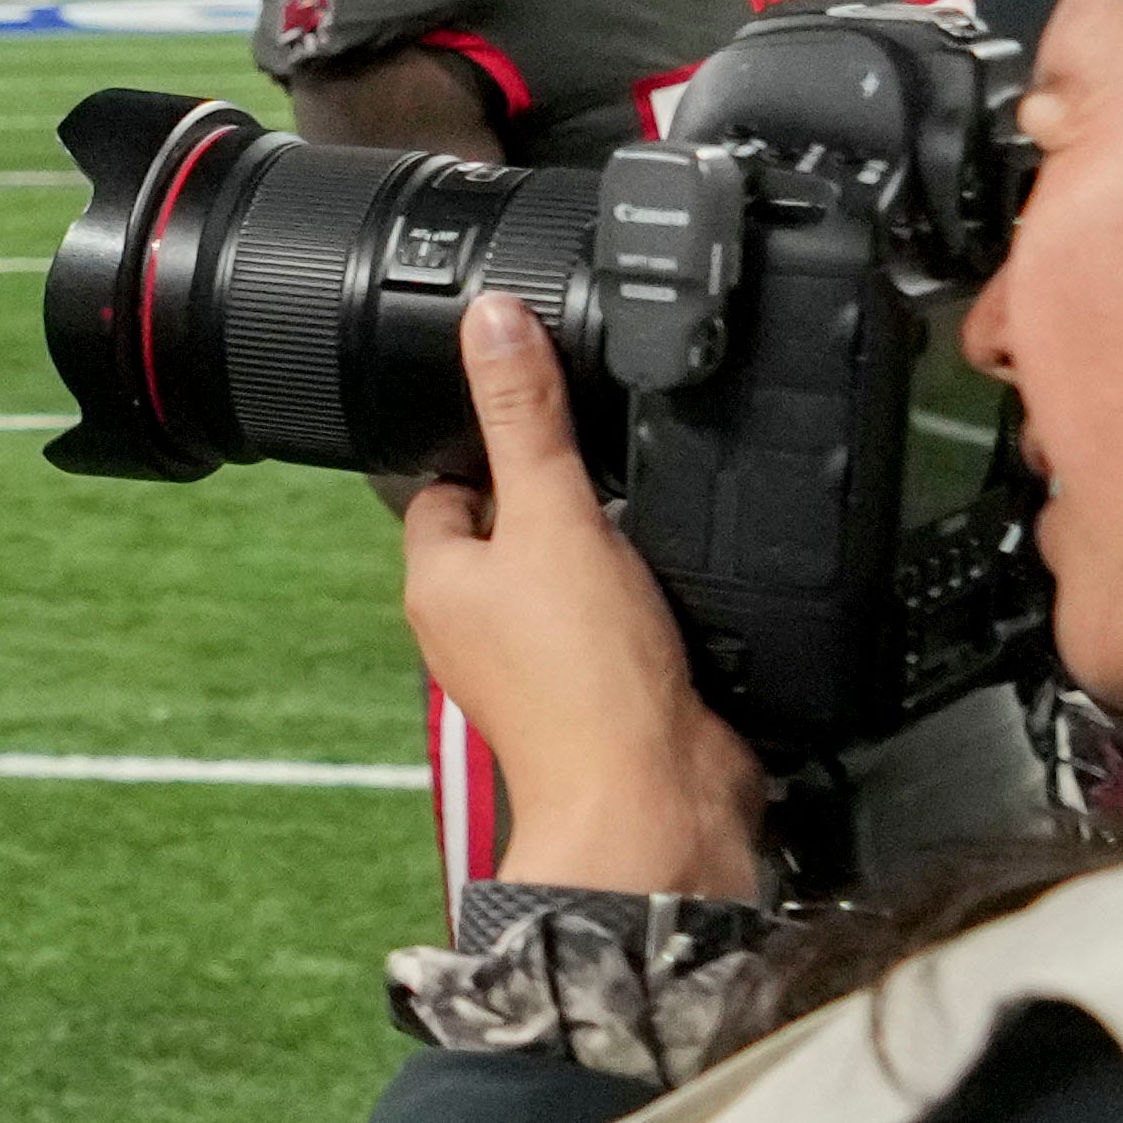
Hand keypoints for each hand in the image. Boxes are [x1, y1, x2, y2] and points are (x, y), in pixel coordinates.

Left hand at [398, 301, 764, 902]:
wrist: (656, 800)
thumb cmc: (584, 684)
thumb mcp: (555, 518)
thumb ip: (526, 418)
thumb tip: (490, 323)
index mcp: (439, 580)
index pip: (443, 482)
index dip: (485, 439)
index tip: (538, 405)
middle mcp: (479, 622)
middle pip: (515, 522)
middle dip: (565, 491)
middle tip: (611, 466)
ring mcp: (543, 658)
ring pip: (574, 569)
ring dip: (615, 544)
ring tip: (649, 529)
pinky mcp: (608, 683)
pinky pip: (622, 615)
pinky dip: (653, 593)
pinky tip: (683, 581)